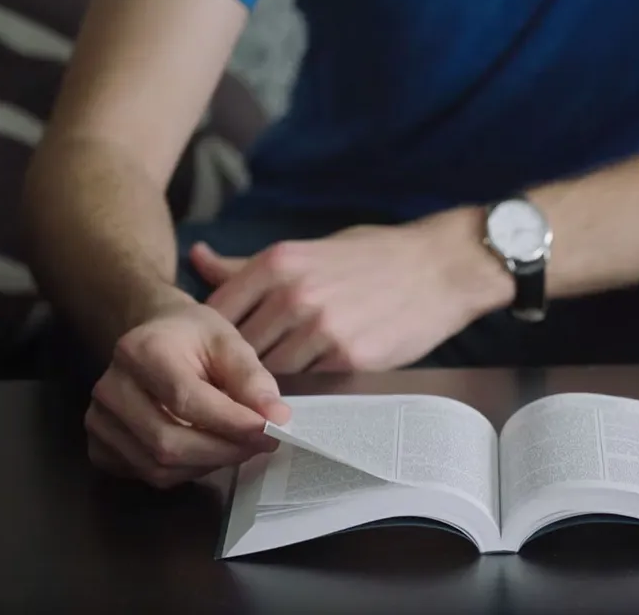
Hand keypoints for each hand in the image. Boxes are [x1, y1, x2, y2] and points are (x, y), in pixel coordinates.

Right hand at [85, 297, 291, 488]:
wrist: (154, 337)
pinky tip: (205, 448)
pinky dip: (186, 471)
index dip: (231, 422)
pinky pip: (148, 475)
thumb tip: (276, 418)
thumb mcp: (228, 342)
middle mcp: (110, 388)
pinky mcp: (99, 447)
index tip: (271, 430)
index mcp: (140, 352)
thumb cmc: (194, 338)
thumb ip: (252, 379)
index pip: (186, 401)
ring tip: (236, 444)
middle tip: (262, 444)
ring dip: (208, 463)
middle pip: (168, 442)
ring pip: (160, 466)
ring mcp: (98, 421)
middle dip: (224, 450)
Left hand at [188, 215, 509, 373]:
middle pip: (239, 349)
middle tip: (235, 382)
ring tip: (269, 389)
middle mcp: (294, 294)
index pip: (217, 313)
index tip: (216, 354)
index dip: (212, 339)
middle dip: (235, 367)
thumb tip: (198, 259)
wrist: (441, 266)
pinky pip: (308, 384)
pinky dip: (303, 388)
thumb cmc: (373, 256)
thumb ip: (249, 265)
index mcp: (278, 262)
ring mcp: (322, 328)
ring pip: (270, 372)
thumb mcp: (307, 249)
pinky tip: (307, 385)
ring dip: (268, 384)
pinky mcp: (350, 357)